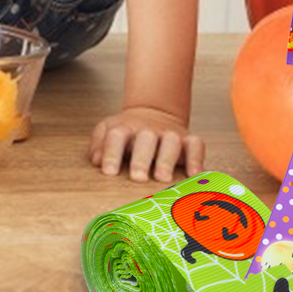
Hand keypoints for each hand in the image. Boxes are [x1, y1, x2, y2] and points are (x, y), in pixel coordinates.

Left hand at [89, 106, 205, 182]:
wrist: (153, 113)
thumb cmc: (128, 134)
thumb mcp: (108, 132)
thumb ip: (99, 145)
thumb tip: (95, 161)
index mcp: (125, 128)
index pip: (116, 136)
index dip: (111, 152)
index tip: (108, 172)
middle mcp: (148, 130)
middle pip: (145, 138)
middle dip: (141, 158)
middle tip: (137, 177)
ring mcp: (170, 134)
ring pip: (171, 141)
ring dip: (167, 159)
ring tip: (162, 178)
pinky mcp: (188, 139)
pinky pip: (196, 145)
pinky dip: (196, 159)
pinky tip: (194, 175)